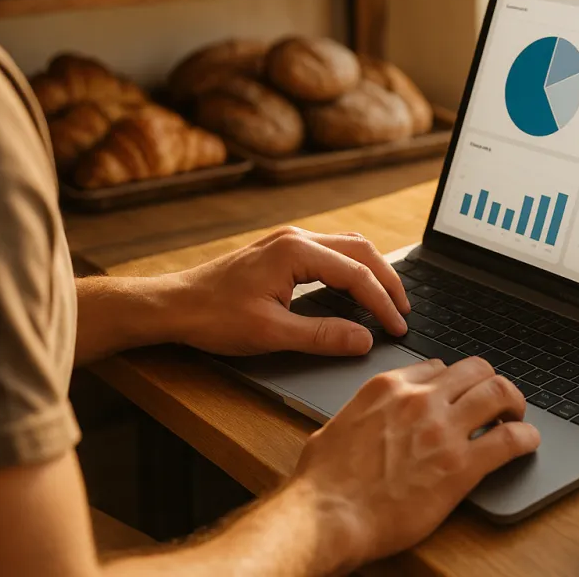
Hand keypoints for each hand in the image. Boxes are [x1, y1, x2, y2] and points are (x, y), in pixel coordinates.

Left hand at [168, 226, 410, 357]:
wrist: (173, 304)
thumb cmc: (213, 317)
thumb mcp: (270, 334)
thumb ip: (322, 336)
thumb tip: (364, 340)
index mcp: (296, 252)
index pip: (357, 274)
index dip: (383, 303)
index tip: (398, 327)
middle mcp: (297, 238)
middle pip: (361, 251)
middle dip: (388, 281)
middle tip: (405, 311)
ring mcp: (289, 241)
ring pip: (348, 246)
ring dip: (372, 271)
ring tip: (388, 300)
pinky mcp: (282, 250)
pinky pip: (331, 251)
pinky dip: (353, 268)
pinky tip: (357, 289)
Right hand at [288, 357, 541, 572]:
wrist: (327, 516)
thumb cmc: (323, 481)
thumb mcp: (338, 425)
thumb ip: (365, 412)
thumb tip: (371, 418)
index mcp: (389, 387)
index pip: (437, 366)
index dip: (453, 382)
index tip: (458, 396)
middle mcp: (420, 400)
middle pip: (475, 370)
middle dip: (490, 383)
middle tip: (496, 402)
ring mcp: (442, 430)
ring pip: (499, 393)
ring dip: (513, 403)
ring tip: (516, 417)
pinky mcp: (461, 466)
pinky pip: (509, 440)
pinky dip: (526, 438)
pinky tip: (528, 443)